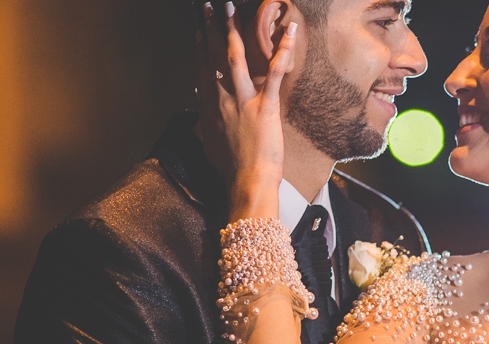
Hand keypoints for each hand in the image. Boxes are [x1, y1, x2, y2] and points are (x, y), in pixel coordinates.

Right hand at [201, 2, 295, 220]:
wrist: (247, 181)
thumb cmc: (230, 170)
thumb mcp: (210, 145)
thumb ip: (205, 127)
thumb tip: (200, 119)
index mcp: (209, 108)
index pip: (202, 70)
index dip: (200, 48)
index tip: (199, 31)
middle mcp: (222, 98)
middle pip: (213, 56)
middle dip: (210, 27)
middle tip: (208, 6)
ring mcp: (243, 100)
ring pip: (234, 56)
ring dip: (232, 28)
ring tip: (230, 7)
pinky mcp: (265, 106)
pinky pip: (274, 72)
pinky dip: (283, 49)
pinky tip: (290, 30)